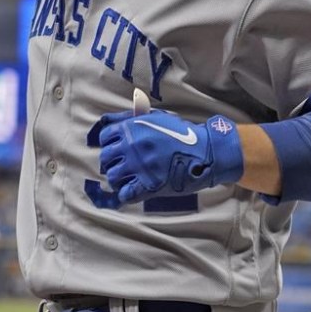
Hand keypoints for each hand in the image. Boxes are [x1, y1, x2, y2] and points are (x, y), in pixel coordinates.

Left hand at [97, 109, 243, 204]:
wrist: (205, 150)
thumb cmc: (180, 132)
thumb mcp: (154, 117)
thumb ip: (127, 117)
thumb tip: (105, 119)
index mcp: (131, 128)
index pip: (105, 138)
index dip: (110, 144)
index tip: (119, 149)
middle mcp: (131, 146)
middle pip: (105, 158)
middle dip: (112, 162)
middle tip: (122, 166)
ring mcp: (139, 167)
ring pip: (112, 177)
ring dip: (118, 179)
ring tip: (127, 179)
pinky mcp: (149, 185)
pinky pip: (125, 194)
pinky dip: (126, 194)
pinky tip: (134, 190)